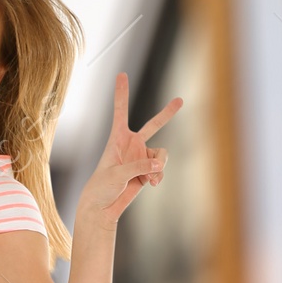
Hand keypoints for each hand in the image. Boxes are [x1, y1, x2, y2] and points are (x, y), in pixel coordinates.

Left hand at [77, 73, 181, 230]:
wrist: (103, 208)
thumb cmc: (101, 188)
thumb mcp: (117, 175)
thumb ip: (139, 167)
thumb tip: (160, 165)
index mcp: (117, 139)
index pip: (120, 111)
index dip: (122, 92)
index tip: (121, 74)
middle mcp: (132, 145)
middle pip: (153, 124)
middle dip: (167, 113)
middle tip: (180, 100)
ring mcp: (141, 158)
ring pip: (162, 155)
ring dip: (159, 166)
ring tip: (150, 179)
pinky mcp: (148, 171)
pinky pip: (161, 169)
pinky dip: (159, 176)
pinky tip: (151, 184)